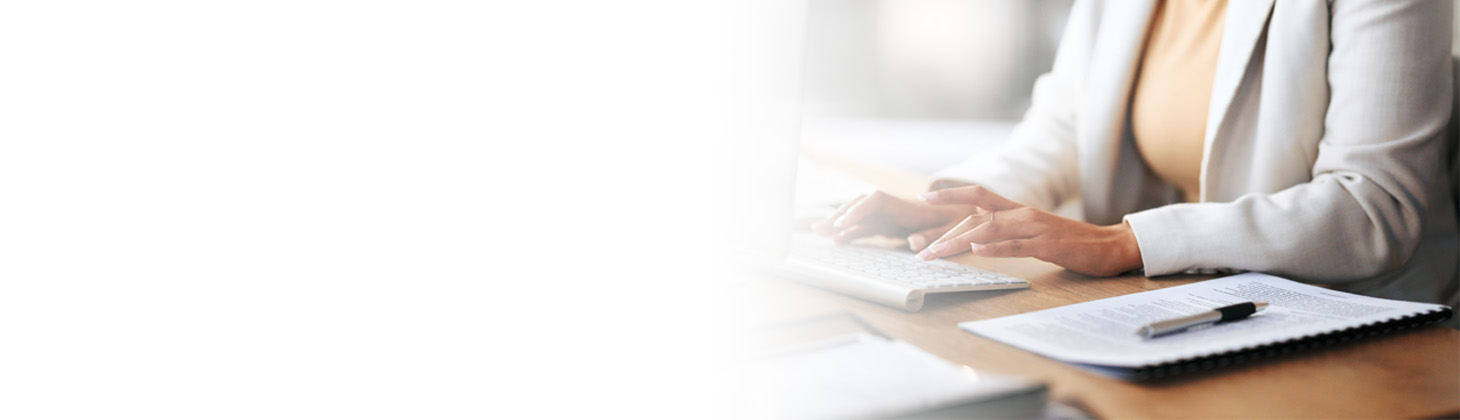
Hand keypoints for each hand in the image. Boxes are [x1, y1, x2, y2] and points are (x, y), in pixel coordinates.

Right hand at [812, 190, 979, 251]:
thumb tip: (914, 244)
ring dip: (839, 223)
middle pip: (861, 206)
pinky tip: (836, 241)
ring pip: (859, 217)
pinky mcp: (888, 225)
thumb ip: (932, 236)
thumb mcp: (952, 229)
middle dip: (840, 215)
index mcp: (908, 207)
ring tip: (817, 232)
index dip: (858, 209)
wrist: (968, 212)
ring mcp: (889, 216)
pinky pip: (865, 228)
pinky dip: (850, 233)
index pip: (877, 200)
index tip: (843, 222)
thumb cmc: (961, 220)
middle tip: (819, 229)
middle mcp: (894, 208)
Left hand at [915, 185, 1142, 276]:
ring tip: (936, 253)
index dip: (950, 195)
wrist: (1110, 245)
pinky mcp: (1048, 245)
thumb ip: (1008, 231)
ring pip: (990, 230)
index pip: (978, 196)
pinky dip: (996, 248)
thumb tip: (977, 238)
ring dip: (959, 242)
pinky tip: (978, 252)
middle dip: (945, 232)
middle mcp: (1023, 214)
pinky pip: (1017, 245)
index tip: (923, 196)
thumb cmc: (1069, 241)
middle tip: (921, 250)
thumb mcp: (1033, 232)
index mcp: (1018, 210)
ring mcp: (1035, 228)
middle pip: (976, 215)